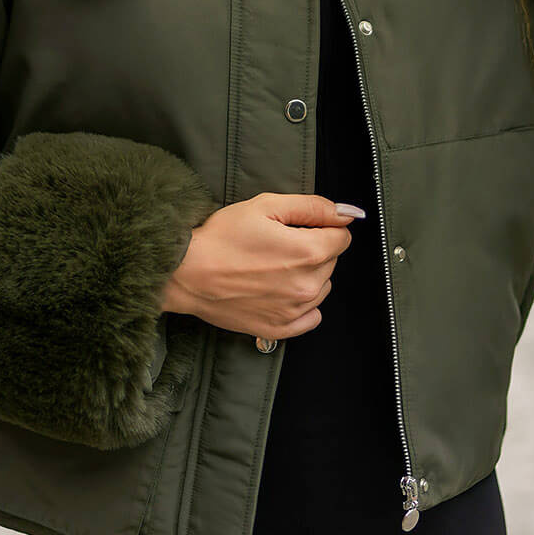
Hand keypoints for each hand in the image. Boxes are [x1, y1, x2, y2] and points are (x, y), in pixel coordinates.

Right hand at [160, 192, 361, 338]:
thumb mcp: (265, 206)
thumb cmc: (220, 239)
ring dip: (306, 275)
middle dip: (312, 249)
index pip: (342, 237)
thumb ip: (313, 207)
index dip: (321, 227)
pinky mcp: (281, 328)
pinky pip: (312, 315)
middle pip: (331, 261)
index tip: (298, 227)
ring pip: (322, 286)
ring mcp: (295, 310)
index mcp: (308, 252)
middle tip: (276, 244)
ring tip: (271, 266)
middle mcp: (307, 285)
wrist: (186, 273)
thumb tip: (346, 213)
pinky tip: (276, 289)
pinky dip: (300, 302)